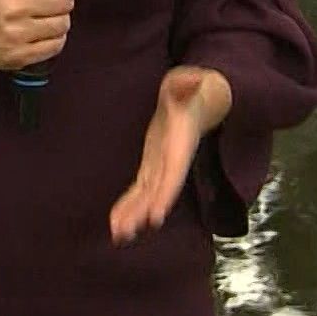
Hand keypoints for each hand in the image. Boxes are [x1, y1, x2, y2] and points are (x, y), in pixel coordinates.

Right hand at [0, 0, 98, 70]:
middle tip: (46, 1)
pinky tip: (39, 33)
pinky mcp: (18, 55)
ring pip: (64, 24)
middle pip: (66, 1)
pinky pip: (56, 46)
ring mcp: (16, 33)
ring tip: (41, 18)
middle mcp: (14, 6)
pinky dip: (53, 39)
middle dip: (60, 0)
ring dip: (57, 20)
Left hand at [109, 65, 231, 245]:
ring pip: (147, 195)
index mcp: (181, 141)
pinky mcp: (152, 165)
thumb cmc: (195, 88)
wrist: (200, 99)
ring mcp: (162, 164)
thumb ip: (188, 82)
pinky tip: (116, 224)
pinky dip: (128, 206)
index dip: (165, 194)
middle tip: (126, 233)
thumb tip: (190, 80)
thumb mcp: (191, 79)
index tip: (156, 216)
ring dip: (132, 215)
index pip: (174, 172)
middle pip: (158, 190)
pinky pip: (139, 190)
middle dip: (142, 212)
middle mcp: (172, 159)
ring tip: (118, 236)